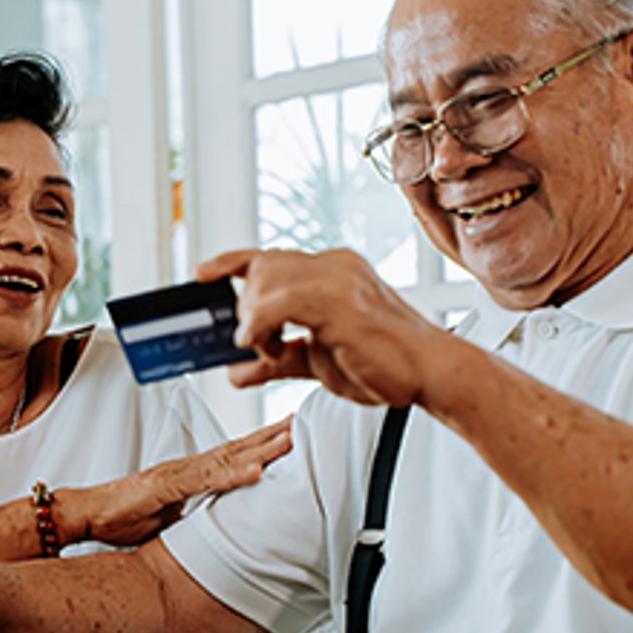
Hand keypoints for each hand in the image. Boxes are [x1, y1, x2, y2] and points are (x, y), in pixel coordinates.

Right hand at [61, 420, 291, 546]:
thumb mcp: (168, 518)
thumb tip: (219, 522)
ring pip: (226, 457)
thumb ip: (194, 513)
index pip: (234, 455)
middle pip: (237, 447)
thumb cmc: (120, 516)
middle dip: (273, 435)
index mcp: (189, 474)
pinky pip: (203, 480)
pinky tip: (255, 471)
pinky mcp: (164, 486)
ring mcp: (176, 474)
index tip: (293, 434)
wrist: (84, 514)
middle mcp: (186, 467)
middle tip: (306, 421)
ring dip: (261, 449)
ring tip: (291, 439)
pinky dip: (231, 475)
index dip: (265, 444)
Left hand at [196, 248, 448, 406]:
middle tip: (255, 343)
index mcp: (331, 271)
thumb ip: (275, 360)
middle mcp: (334, 266)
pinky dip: (259, 324)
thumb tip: (236, 371)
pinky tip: (259, 343)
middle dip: (243, 306)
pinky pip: (279, 302)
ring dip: (252, 319)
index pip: (269, 256)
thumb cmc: (385, 365)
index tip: (201, 273)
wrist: (431, 376)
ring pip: (265, 280)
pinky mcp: (340, 301)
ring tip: (266, 348)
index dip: (230, 261)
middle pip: (261, 266)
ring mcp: (338, 279)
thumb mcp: (315, 362)